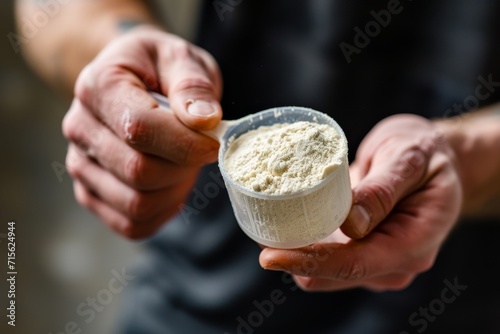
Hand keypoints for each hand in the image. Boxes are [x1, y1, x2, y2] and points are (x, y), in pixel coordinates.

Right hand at [62, 26, 221, 238]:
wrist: (135, 82)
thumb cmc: (159, 69)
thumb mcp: (181, 59)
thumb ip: (192, 85)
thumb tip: (205, 121)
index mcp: (98, 87)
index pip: (139, 128)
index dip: (186, 142)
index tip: (215, 142)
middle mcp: (80, 128)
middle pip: (138, 171)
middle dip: (183, 167)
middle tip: (200, 150)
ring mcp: (81, 164)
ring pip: (136, 204)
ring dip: (175, 191)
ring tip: (184, 164)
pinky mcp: (91, 192)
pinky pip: (132, 224)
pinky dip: (162, 212)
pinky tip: (173, 186)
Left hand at [259, 114, 462, 290]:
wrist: (432, 158)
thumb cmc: (425, 152)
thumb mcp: (409, 158)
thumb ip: (383, 190)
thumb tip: (351, 224)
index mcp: (414, 242)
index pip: (356, 264)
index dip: (311, 262)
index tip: (269, 255)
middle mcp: (395, 261)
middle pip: (334, 273)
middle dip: (296, 257)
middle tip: (261, 229)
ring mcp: (377, 260)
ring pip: (325, 270)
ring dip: (297, 250)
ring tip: (268, 223)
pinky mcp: (361, 250)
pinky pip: (326, 255)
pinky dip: (305, 243)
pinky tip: (286, 223)